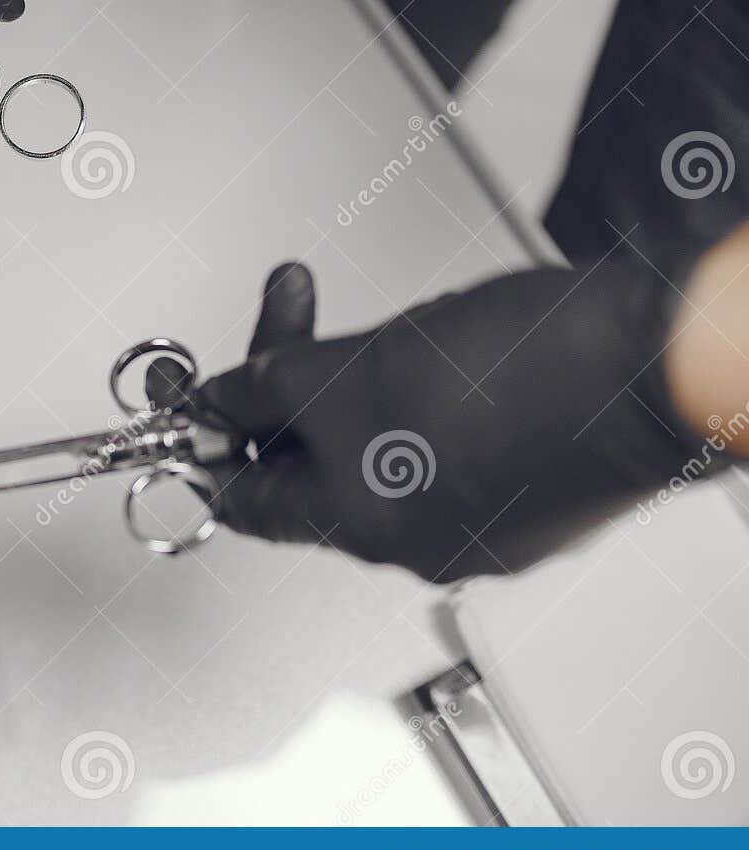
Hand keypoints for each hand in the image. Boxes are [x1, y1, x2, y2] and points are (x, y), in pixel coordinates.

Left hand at [166, 261, 700, 581]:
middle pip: (310, 465)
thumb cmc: (525, 370)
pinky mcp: (523, 496)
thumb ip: (269, 386)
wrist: (652, 362)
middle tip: (290, 304)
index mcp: (361, 526)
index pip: (245, 499)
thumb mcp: (354, 364)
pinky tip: (440, 351)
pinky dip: (417, 401)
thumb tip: (211, 401)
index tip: (197, 396)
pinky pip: (437, 448)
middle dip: (291, 379)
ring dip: (354, 382)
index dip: (211, 438)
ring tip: (386, 322)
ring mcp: (474, 524)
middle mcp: (413, 545)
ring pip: (375, 448)